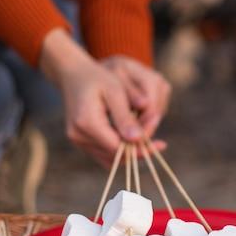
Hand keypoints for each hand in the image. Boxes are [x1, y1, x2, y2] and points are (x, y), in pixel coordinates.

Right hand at [39, 29, 164, 165]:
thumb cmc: (97, 78)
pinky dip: (121, 151)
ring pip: (111, 159)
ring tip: (150, 141)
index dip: (140, 147)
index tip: (161, 143)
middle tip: (160, 143)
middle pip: (115, 155)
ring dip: (131, 152)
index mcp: (86, 122)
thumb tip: (137, 139)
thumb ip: (125, 116)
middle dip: (139, 150)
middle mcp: (78, 135)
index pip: (118, 147)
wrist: (74, 75)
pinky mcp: (81, 142)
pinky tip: (136, 142)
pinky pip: (105, 155)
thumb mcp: (115, 91)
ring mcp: (78, 141)